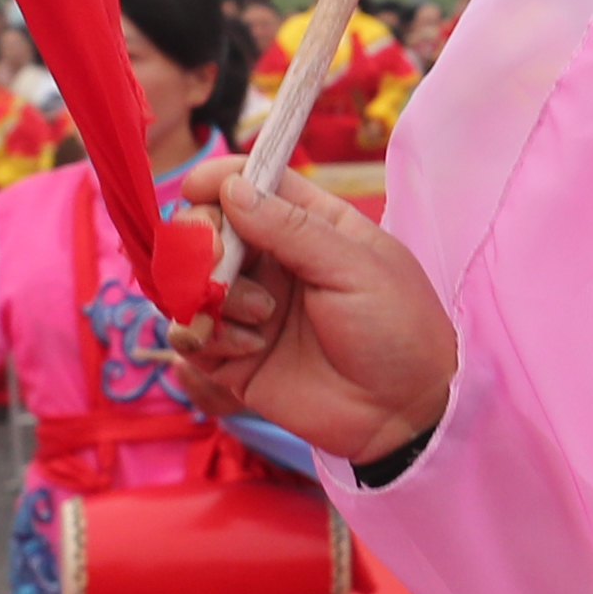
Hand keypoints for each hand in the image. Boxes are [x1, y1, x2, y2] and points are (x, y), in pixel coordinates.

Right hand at [163, 154, 458, 461]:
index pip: (253, 185)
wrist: (404, 413)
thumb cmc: (397, 330)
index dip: (219, 180)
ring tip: (257, 317)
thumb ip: (291, 227)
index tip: (195, 188)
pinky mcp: (233, 356)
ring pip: (188, 281)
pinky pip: (189, 334)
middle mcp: (273, 262)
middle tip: (217, 262)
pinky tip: (249, 347)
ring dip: (207, 292)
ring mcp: (250, 308)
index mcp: (310, 226)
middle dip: (202, 241)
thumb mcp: (356, 267)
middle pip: (207, 229)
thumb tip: (231, 188)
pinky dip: (205, 335)